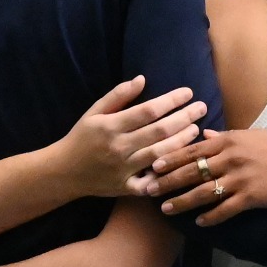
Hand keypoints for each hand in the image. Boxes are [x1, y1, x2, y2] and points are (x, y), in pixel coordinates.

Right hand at [57, 76, 208, 196]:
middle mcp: (119, 147)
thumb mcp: (94, 112)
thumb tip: (142, 79)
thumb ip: (117, 95)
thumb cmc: (82, 137)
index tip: (188, 92)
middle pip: (160, 131)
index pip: (148, 110)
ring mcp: (123, 169)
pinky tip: (181, 163)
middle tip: (202, 107)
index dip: (171, 100)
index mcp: (111, 126)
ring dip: (182, 141)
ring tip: (197, 130)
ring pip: (161, 155)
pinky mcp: (126, 188)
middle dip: (185, 118)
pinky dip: (166, 175)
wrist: (63, 172)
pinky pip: (152, 183)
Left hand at [145, 129, 266, 225]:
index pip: (193, 150)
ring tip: (166, 209)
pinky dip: (211, 217)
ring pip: (203, 192)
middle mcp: (229, 160)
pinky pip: (225, 209)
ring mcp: (238, 180)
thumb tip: (202, 134)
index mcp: (228, 141)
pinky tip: (198, 223)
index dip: (171, 159)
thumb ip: (224, 136)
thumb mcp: (249, 135)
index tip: (154, 166)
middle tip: (149, 190)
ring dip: (183, 202)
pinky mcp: (248, 198)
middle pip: (192, 172)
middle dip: (168, 181)